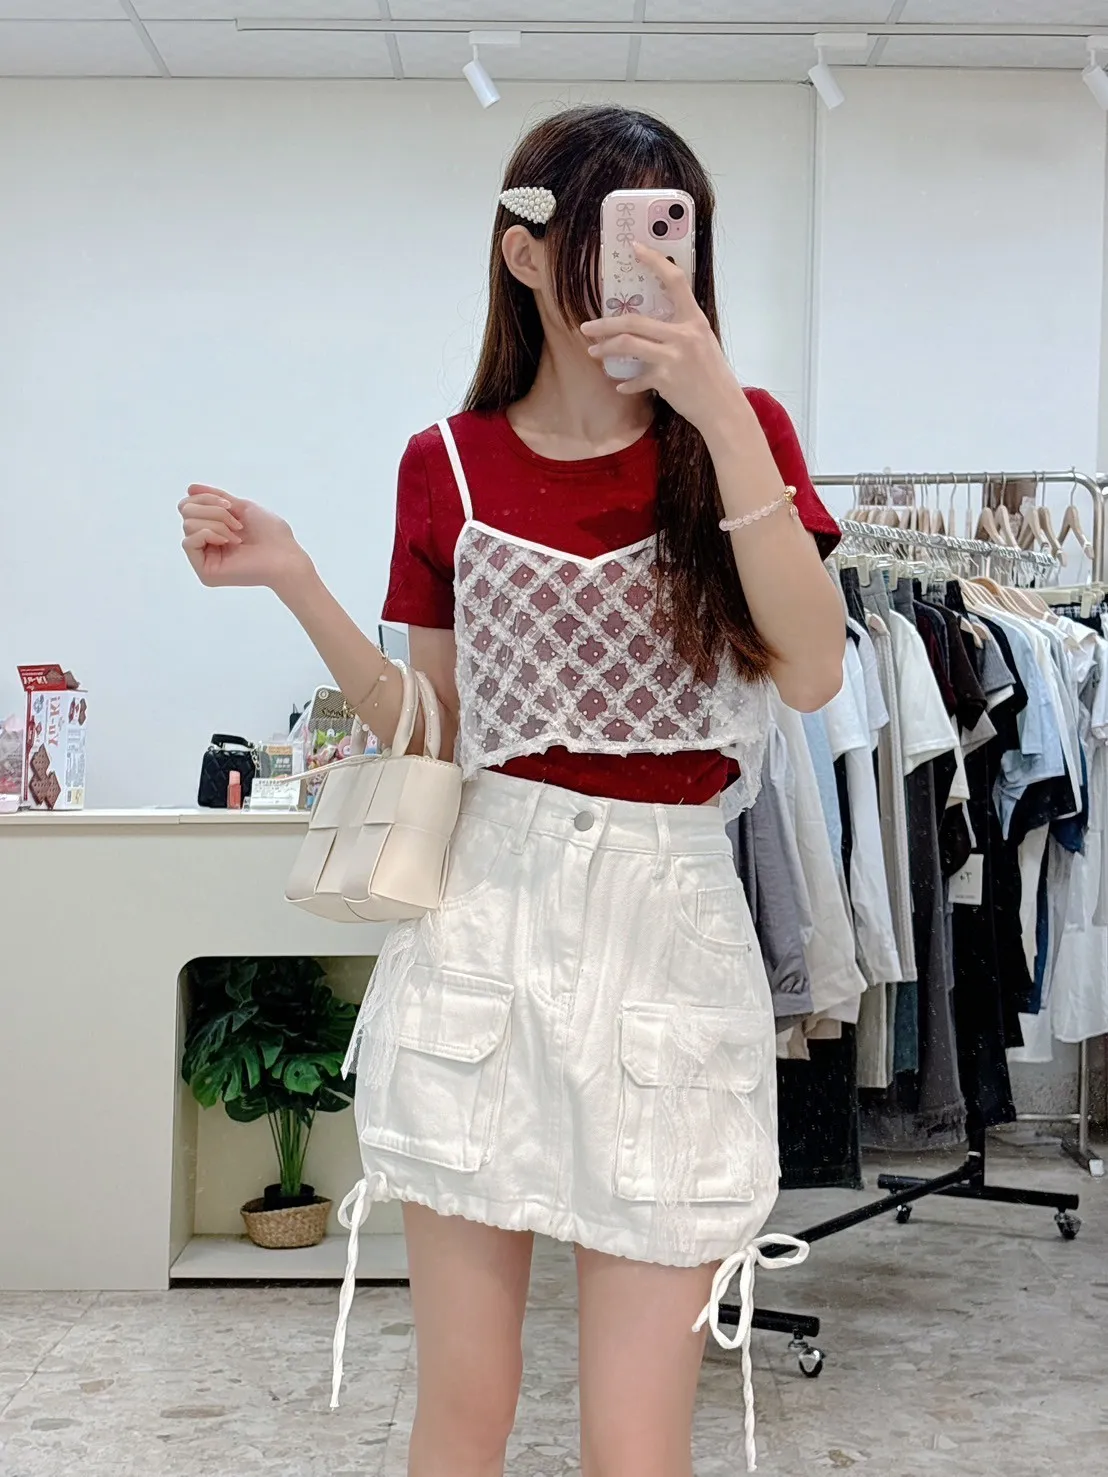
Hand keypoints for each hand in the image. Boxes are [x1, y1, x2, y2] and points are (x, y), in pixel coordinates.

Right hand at [178, 486, 311, 593]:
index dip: (205, 498)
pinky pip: (188, 542)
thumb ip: (214, 497)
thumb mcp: (241, 506)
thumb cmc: (271, 533)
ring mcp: (204, 558)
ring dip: (217, 523)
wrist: (284, 556)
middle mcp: (206, 544)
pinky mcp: (205, 571)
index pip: (189, 505)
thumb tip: (189, 488)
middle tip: (237, 523)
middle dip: (213, 510)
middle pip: (186, 511)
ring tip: (237, 535)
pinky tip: (230, 542)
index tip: (229, 504)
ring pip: (188, 525)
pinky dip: (210, 534)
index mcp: (213, 529)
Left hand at [580, 241, 745, 438]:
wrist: (723, 408)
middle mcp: (683, 335)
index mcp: (694, 320)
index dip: (654, 261)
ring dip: (605, 349)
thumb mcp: (703, 343)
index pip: (675, 280)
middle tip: (586, 327)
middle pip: (634, 321)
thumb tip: (653, 324)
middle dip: (605, 324)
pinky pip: (636, 379)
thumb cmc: (713, 375)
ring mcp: (673, 357)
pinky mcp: (665, 380)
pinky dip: (626, 384)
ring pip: (628, 345)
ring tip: (593, 351)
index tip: (634, 248)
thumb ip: (681, 330)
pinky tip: (620, 386)